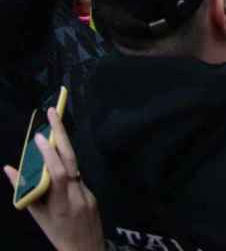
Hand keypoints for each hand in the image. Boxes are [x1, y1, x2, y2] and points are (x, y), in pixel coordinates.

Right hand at [4, 109, 103, 250]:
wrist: (85, 249)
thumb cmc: (55, 234)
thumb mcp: (36, 216)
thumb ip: (25, 191)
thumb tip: (8, 168)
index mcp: (61, 204)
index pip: (58, 174)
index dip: (50, 155)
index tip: (41, 136)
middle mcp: (78, 196)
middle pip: (71, 160)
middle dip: (63, 134)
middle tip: (54, 111)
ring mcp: (88, 193)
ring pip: (75, 165)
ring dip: (63, 146)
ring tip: (54, 125)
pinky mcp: (93, 193)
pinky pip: (78, 174)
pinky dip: (66, 163)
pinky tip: (58, 153)